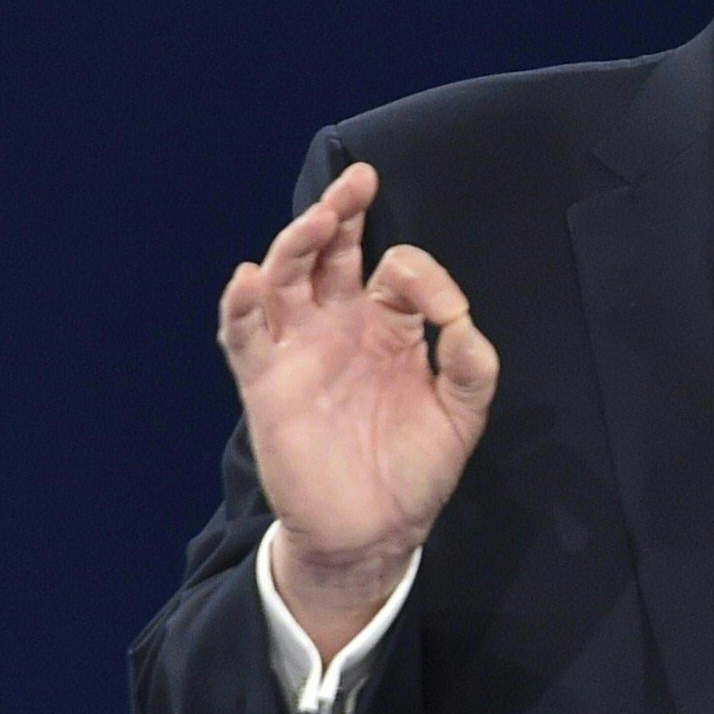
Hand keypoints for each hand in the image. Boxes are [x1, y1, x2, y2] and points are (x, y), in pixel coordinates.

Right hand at [217, 162, 497, 659]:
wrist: (375, 532)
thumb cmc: (417, 467)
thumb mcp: (463, 413)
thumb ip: (471, 363)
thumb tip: (462, 318)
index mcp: (391, 325)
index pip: (399, 269)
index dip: (423, 276)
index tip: (448, 310)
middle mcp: (341, 325)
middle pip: (333, 252)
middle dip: (342, 212)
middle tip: (358, 180)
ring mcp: (300, 350)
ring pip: (287, 278)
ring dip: (297, 244)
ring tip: (318, 219)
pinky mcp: (266, 383)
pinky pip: (243, 335)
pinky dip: (241, 305)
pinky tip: (250, 278)